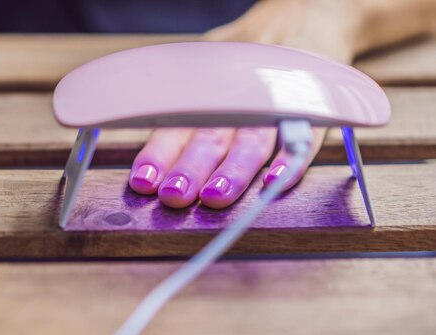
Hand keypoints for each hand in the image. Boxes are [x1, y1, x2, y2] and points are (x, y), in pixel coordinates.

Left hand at [129, 0, 358, 208]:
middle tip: (174, 195)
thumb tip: (143, 143)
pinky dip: (292, 159)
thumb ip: (182, 98)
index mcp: (208, 86)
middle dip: (190, 167)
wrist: (307, 13)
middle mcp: (238, 93)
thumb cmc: (247, 53)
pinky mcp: (310, 104)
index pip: (178, 121)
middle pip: (213, 133)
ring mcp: (275, 99)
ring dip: (234, 170)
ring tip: (214, 197)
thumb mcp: (210, 63)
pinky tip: (274, 181)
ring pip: (253, 137)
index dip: (160, 152)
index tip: (144, 180)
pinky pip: (304, 134)